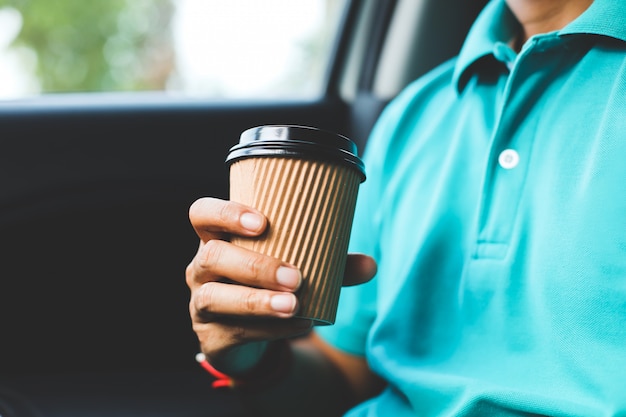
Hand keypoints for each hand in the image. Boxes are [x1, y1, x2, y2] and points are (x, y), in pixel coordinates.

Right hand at [186, 197, 375, 369]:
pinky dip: (270, 328)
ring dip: (257, 301)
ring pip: (215, 298)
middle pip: (211, 257)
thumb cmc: (272, 285)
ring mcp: (201, 302)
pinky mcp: (212, 336)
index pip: (202, 214)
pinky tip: (299, 325)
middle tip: (296, 277)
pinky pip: (235, 331)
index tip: (261, 222)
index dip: (225, 214)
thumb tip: (370, 265)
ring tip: (294, 305)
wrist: (253, 335)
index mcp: (219, 238)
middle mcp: (202, 267)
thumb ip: (331, 265)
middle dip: (255, 266)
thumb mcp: (298, 268)